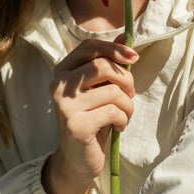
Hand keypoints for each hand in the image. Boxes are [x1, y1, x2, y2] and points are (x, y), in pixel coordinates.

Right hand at [42, 38, 137, 193]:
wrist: (77, 159)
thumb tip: (126, 34)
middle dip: (126, 80)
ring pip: (113, 91)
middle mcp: (59, 85)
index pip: (89, 47)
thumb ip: (109, 61)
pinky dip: (123, 119)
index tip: (134, 57)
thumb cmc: (92, 118)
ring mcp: (66, 105)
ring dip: (128, 105)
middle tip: (128, 95)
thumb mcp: (99, 87)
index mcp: (62, 71)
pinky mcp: (77, 125)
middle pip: (103, 66)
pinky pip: (114, 112)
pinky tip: (117, 127)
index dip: (114, 48)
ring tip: (122, 115)